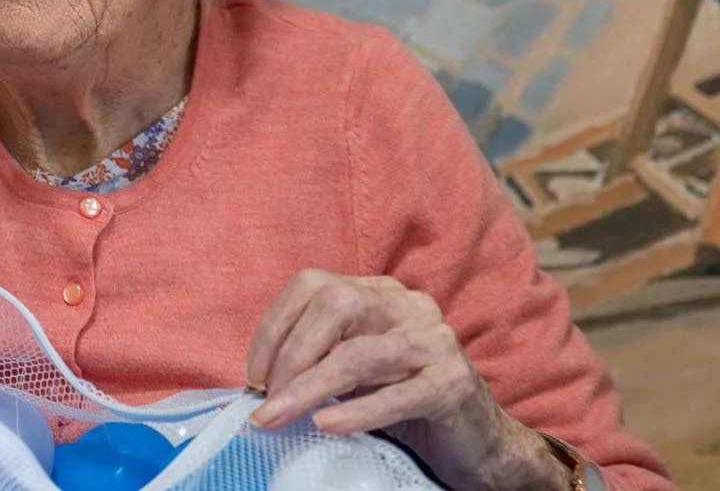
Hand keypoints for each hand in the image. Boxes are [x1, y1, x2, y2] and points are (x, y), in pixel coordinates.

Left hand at [248, 271, 570, 490]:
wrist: (478, 445)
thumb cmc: (405, 406)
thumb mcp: (355, 373)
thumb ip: (318, 359)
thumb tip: (259, 378)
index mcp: (379, 293)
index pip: (314, 287)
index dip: (275, 327)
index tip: (253, 373)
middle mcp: (408, 305)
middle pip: (335, 307)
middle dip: (289, 354)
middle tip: (263, 399)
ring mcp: (435, 341)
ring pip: (358, 353)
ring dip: (308, 388)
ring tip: (275, 416)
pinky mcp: (454, 383)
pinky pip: (397, 394)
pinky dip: (356, 410)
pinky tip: (326, 425)